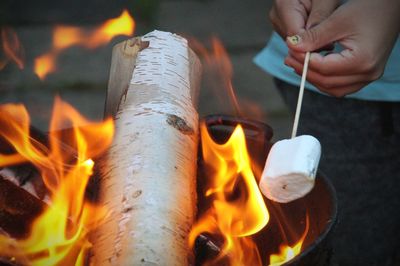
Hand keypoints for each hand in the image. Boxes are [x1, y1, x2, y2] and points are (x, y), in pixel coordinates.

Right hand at [269, 0, 338, 39]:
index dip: (310, 45)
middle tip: (332, 43)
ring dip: (311, 43)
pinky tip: (320, 35)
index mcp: (283, 4)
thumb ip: (318, 20)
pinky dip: (308, 40)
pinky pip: (295, 39)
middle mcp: (276, 15)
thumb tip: (311, 43)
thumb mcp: (325, 0)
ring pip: (293, 43)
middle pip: (292, 41)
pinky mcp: (282, 25)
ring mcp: (278, 21)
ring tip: (328, 37)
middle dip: (312, 44)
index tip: (328, 48)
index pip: (294, 35)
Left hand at [285, 0, 399, 96]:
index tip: (289, 50)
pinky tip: (312, 67)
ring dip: (313, 78)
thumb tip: (291, 46)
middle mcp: (367, 74)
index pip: (324, 68)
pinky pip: (341, 86)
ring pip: (333, 89)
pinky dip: (325, 79)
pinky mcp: (366, 75)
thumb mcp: (338, 21)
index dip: (302, 61)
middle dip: (304, 71)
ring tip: (297, 63)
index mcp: (362, 60)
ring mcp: (368, 77)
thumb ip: (314, 37)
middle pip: (327, 82)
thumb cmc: (369, 9)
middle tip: (288, 58)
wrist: (392, 9)